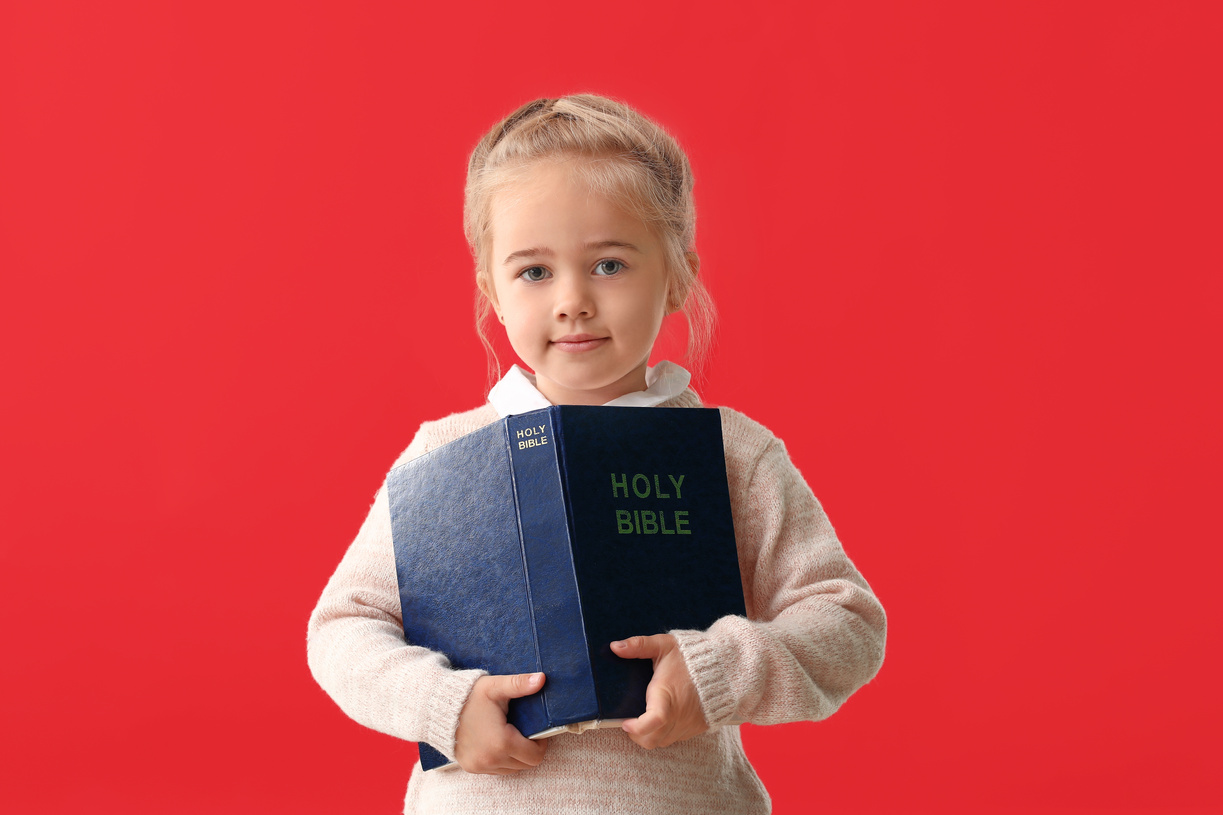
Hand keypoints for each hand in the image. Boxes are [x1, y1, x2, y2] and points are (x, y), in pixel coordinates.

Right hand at [453, 672, 547, 773]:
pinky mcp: (471, 768)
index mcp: (501, 743)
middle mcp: (491, 760)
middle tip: (523, 730)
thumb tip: (542, 679)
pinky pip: (496, 770)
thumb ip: (519, 684)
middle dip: (529, 749)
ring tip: (509, 734)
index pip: (535, 756)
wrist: (436, 707)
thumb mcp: (495, 687)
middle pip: (526, 765)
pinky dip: (501, 759)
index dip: (540, 743)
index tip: (535, 729)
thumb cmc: (468, 696)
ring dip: (516, 756)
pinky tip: (496, 742)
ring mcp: (480, 766)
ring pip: (512, 769)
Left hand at [611, 634, 707, 748]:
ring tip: (644, 719)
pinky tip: (663, 718)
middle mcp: (678, 715)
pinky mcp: (696, 728)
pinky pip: (675, 739)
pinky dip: (665, 733)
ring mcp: (688, 725)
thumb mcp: (663, 645)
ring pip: (662, 742)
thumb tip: (615, 647)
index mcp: (667, 696)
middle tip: (630, 721)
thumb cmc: (690, 656)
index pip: (653, 721)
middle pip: (651, 740)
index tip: (625, 722)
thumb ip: (639, 645)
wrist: (724, 666)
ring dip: (650, 735)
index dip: (635, 727)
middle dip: (636, 735)